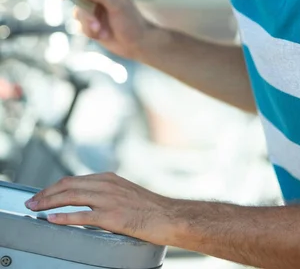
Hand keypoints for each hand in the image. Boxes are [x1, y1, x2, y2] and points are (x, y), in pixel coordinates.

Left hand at [25, 172, 173, 245]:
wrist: (169, 216)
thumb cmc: (150, 208)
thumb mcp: (126, 192)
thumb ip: (107, 193)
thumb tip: (89, 200)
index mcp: (109, 179)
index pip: (74, 180)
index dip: (54, 187)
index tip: (42, 194)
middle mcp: (107, 185)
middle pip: (68, 185)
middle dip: (46, 194)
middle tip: (33, 202)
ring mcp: (109, 200)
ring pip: (72, 197)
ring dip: (49, 202)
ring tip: (36, 208)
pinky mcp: (112, 216)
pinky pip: (83, 216)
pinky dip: (65, 217)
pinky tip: (53, 219)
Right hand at [75, 0, 150, 58]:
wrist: (137, 43)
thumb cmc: (131, 22)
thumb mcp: (117, 6)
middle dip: (86, 15)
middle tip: (96, 25)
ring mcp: (94, 9)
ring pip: (78, 14)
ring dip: (89, 25)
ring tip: (102, 32)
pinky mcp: (91, 23)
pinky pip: (81, 26)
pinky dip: (90, 32)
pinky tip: (102, 35)